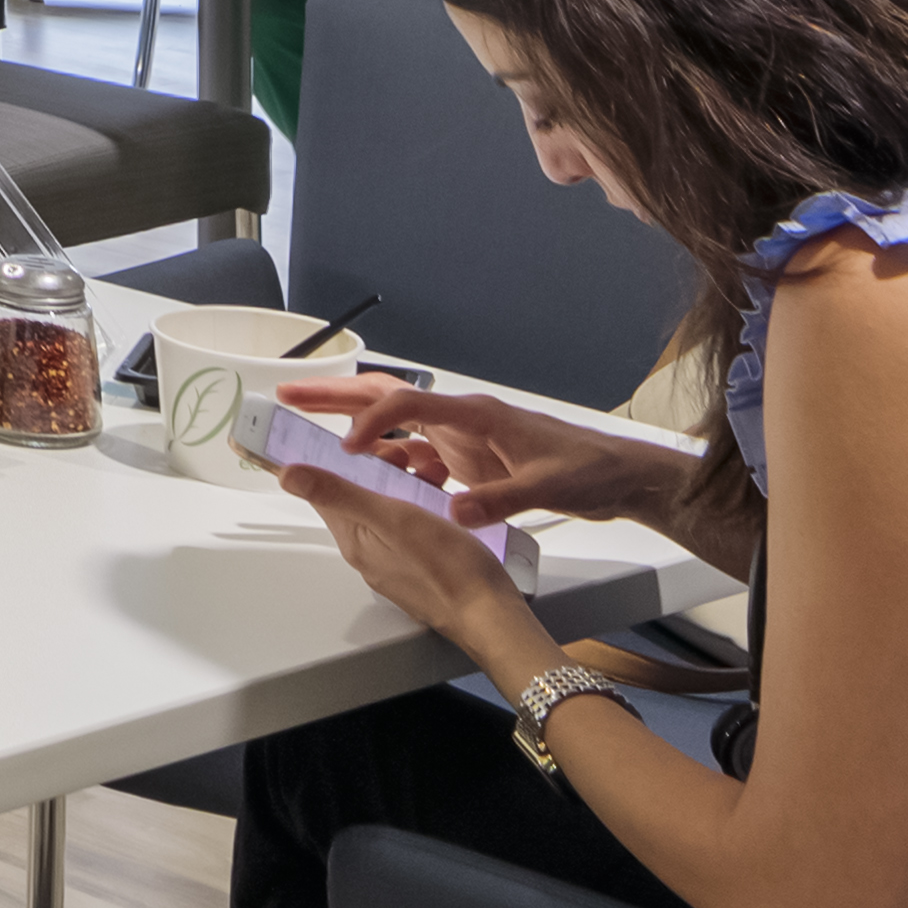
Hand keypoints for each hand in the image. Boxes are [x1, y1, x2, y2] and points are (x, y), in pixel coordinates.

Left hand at [274, 452, 535, 657]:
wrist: (490, 614)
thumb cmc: (448, 569)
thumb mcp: (390, 518)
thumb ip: (339, 494)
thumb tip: (288, 476)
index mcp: (354, 540)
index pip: (327, 493)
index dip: (337, 461)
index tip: (357, 441)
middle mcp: (369, 554)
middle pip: (360, 499)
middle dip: (380, 469)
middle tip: (406, 455)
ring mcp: (396, 562)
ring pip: (390, 511)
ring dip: (406, 485)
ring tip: (433, 474)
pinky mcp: (421, 567)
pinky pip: (412, 528)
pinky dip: (424, 506)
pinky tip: (444, 503)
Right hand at [286, 374, 681, 528]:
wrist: (619, 477)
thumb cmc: (588, 470)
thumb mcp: (546, 488)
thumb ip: (498, 499)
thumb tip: (454, 511)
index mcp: (476, 416)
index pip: (408, 406)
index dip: (371, 422)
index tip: (345, 447)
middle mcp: (462, 420)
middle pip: (387, 399)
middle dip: (336, 396)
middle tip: (288, 396)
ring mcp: (463, 439)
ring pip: (395, 426)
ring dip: (353, 425)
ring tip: (310, 430)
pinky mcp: (468, 459)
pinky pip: (416, 456)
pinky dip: (388, 461)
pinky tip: (373, 477)